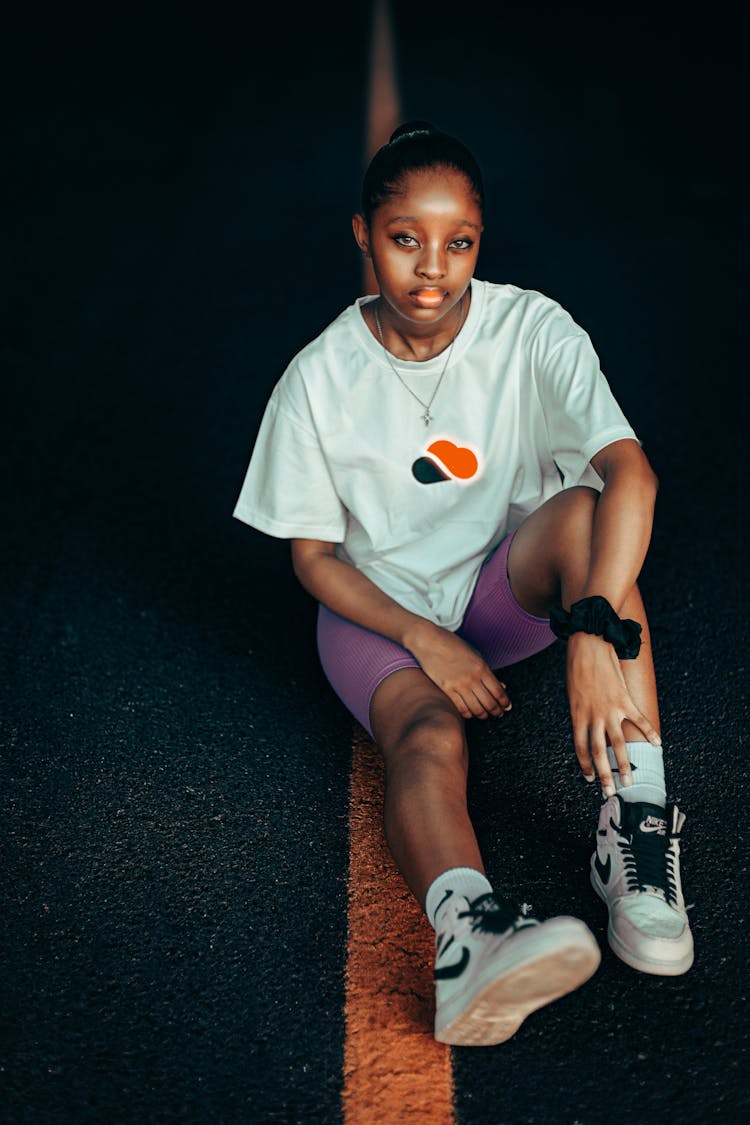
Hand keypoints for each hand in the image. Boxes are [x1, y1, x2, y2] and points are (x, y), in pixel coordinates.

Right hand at [406, 624, 511, 720]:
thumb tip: (502, 687)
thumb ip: (488, 672)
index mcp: (482, 667)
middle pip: (490, 703)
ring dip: (483, 715)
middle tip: (498, 714)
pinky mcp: (446, 689)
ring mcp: (458, 685)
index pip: (499, 692)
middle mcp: (472, 678)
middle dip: (496, 711)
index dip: (505, 703)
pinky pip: (460, 708)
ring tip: (485, 715)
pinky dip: (468, 714)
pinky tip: (470, 714)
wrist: (429, 641)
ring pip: (476, 709)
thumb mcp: (475, 655)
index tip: (507, 707)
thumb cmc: (453, 645)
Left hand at [565, 631, 660, 793]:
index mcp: (577, 715)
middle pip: (599, 752)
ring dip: (624, 764)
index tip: (589, 778)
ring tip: (629, 780)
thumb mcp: (572, 694)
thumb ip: (581, 713)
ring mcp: (610, 709)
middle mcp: (593, 716)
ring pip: (619, 743)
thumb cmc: (576, 666)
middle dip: (604, 774)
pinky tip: (657, 744)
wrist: (588, 643)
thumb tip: (587, 729)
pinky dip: (649, 732)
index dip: (585, 765)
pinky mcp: (625, 699)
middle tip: (609, 792)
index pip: (580, 748)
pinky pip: (639, 720)